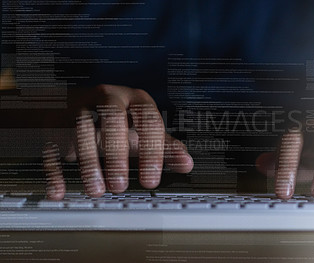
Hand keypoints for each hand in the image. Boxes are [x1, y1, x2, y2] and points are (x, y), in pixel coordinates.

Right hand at [42, 85, 192, 199]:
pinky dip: (54, 168)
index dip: (152, 151)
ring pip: (80, 128)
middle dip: (117, 154)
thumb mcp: (142, 130)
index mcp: (134, 99)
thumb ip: (164, 146)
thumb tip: (187, 163)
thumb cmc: (117, 120)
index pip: (149, 119)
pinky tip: (59, 189)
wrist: (78, 104)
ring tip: (97, 190)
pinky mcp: (54, 121)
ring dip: (88, 162)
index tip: (150, 180)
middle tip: (120, 186)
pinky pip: (51, 141)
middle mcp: (107, 97)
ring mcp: (78, 106)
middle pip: (112, 118)